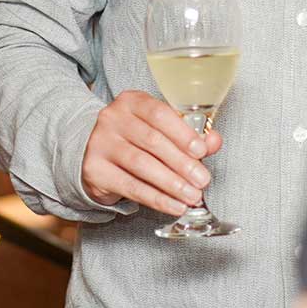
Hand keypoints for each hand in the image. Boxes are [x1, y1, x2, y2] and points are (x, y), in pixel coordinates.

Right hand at [81, 90, 223, 214]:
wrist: (92, 153)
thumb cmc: (134, 139)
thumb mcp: (160, 130)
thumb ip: (188, 135)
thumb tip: (213, 142)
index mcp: (131, 101)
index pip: (159, 114)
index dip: (182, 133)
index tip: (202, 151)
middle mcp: (112, 118)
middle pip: (152, 141)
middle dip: (182, 163)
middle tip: (202, 180)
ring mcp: (100, 143)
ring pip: (141, 165)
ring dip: (171, 183)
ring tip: (191, 196)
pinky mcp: (94, 170)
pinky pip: (130, 187)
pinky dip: (156, 199)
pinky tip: (174, 205)